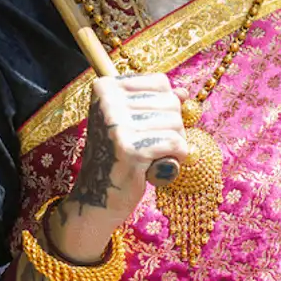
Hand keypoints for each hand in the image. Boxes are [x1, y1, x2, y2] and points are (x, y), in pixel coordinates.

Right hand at [49, 74, 183, 263]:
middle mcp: (107, 101)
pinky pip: (175, 143)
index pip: (159, 82)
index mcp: (105, 87)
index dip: (164, 107)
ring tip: (151, 159)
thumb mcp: (132, 122)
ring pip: (176, 122)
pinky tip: (157, 169)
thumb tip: (184, 92)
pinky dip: (175, 159)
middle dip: (172, 127)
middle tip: (150, 147)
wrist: (96, 198)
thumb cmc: (117, 158)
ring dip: (173, 145)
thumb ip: (157, 103)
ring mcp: (117, 124)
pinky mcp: (130, 149)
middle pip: (170, 102)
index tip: (147, 127)